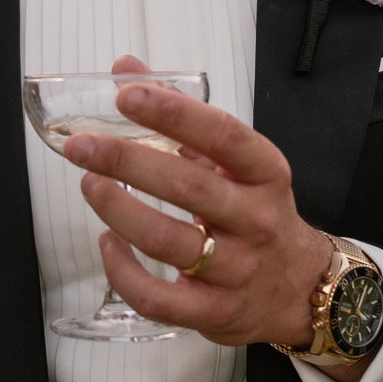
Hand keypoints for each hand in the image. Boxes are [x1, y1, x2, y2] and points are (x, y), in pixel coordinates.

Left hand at [63, 80, 331, 350]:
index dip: (174, 113)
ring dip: (119, 211)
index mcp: (265, 173)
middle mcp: (256, 220)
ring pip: (167, 242)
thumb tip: (127, 69)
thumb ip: (181, 117)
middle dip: (126, 162)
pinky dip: (122, 272)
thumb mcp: (234, 163)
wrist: (301, 289)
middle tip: (81, 145)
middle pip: (187, 188)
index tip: (127, 95)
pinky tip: (107, 244)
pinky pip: (158, 297)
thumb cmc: (256, 213)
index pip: (222, 136)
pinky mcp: (215, 312)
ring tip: (91, 185)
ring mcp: (237, 269)